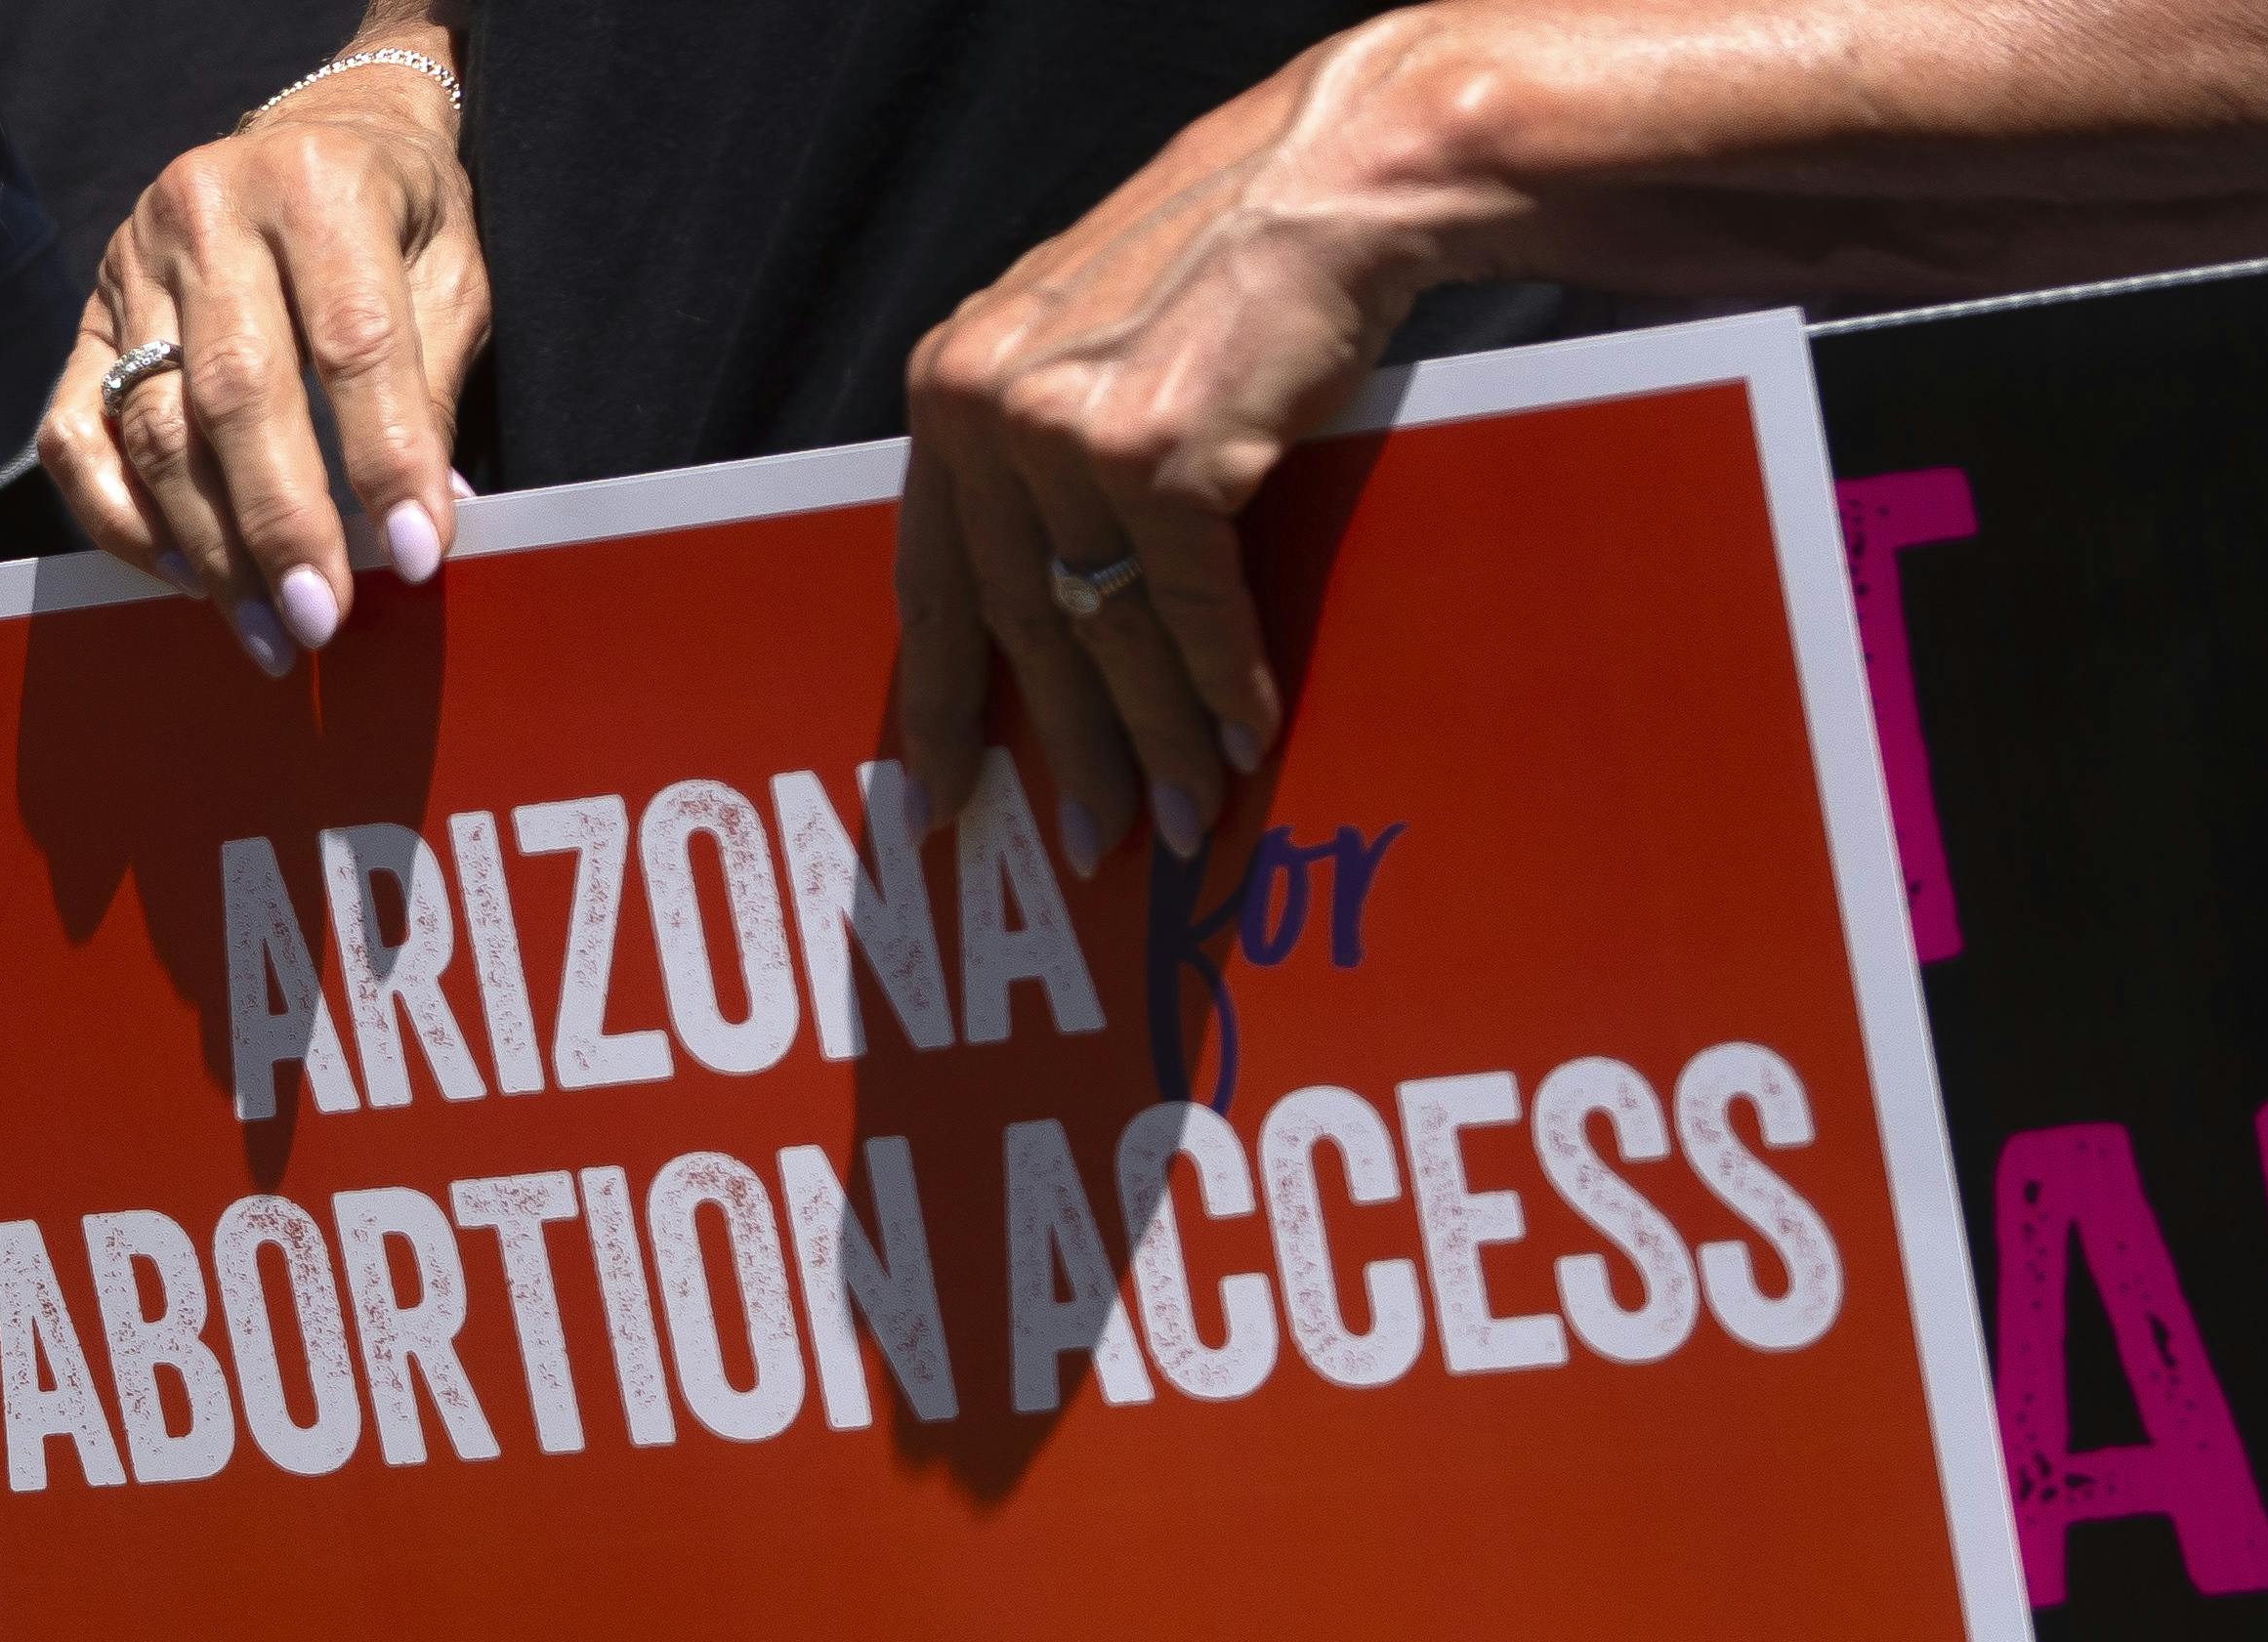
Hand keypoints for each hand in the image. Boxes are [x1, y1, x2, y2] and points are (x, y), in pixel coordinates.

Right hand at [38, 55, 486, 676]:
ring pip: (154, 430)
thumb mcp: (450, 273)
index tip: (413, 556)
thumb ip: (432, 386)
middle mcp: (206, 210)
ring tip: (266, 629)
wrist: (317, 136)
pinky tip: (183, 576)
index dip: (384, 457)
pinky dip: (121, 520)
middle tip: (320, 621)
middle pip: (234, 394)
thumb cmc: (398, 216)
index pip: (351, 341)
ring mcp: (129, 264)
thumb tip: (419, 525)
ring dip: (209, 549)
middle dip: (281, 525)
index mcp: (316, 181)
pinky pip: (74, 438)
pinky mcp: (85, 320)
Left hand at [894, 33, 1457, 866]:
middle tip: (1087, 839)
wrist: (1338, 176)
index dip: (941, 699)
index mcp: (950, 389)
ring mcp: (1063, 430)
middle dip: (1063, 749)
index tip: (940, 796)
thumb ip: (1029, 445)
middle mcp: (983, 408)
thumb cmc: (1224, 265)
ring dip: (1151, 739)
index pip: (929, 579)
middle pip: (1019, 624)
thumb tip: (1027, 590)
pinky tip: (1241, 740)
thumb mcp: (1080, 340)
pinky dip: (1220, 683)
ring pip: (1103, 629)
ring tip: (1176, 817)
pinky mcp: (1157, 453)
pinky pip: (1187, 605)